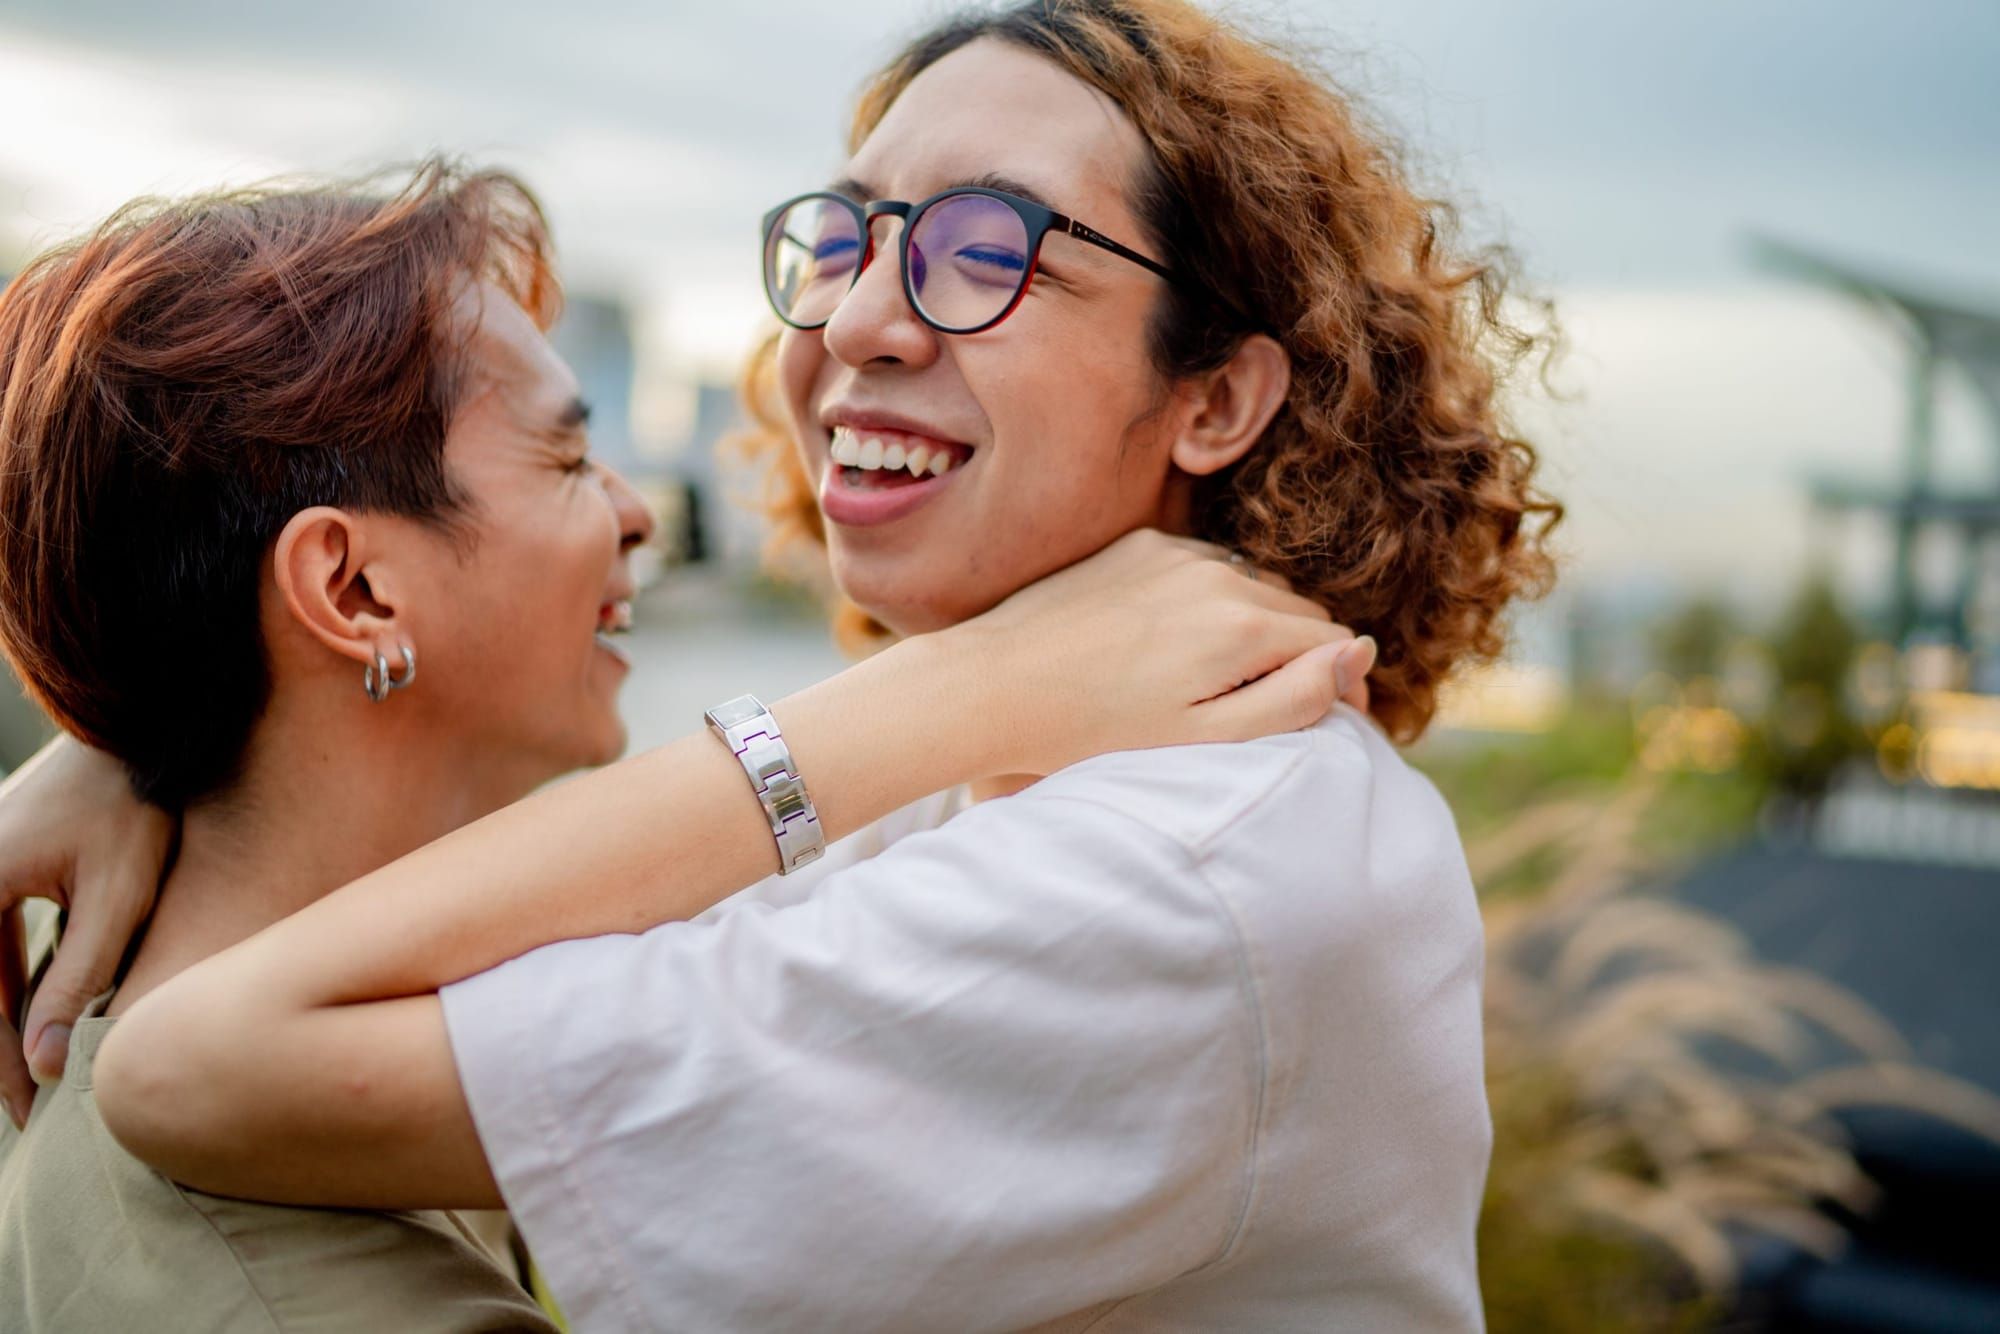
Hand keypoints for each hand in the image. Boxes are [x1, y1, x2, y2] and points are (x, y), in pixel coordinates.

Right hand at [0, 736, 172, 1122]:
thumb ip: (80, 976)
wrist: (141, 733)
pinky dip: (7, 990)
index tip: (28, 1111)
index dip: (0, 1062)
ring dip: (2, 1027)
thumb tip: (43, 1062)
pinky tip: (30, 1031)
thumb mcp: (119, 897)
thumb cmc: (138, 808)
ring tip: (31, 1084)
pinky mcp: (0, 868)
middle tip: (27, 1114)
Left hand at [954, 529, 1377, 776]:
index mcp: (1244, 623)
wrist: (994, 685)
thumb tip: (1360, 654)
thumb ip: (1294, 697)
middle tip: (1272, 705)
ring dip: (1255, 624)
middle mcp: (1217, 571)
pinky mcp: (1137, 544)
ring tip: (1218, 679)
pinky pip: (1201, 566)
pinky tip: (1172, 644)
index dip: (1338, 684)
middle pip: (1297, 609)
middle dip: (1300, 653)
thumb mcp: (1206, 737)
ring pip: (1251, 584)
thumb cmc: (1096, 731)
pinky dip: (1208, 599)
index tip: (1326, 718)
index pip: (1333, 642)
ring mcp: (1174, 551)